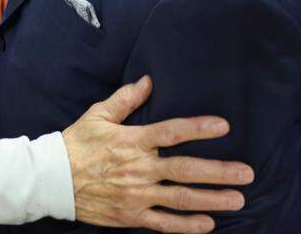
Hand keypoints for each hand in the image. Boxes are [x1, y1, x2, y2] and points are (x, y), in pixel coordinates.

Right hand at [62, 76, 252, 231]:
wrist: (52, 178)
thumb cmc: (76, 143)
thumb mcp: (98, 115)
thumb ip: (126, 98)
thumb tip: (149, 80)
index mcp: (132, 140)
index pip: (172, 132)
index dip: (198, 128)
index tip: (223, 126)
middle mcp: (139, 168)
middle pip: (186, 170)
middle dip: (220, 172)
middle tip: (247, 173)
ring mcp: (136, 194)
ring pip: (181, 198)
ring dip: (212, 199)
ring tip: (238, 199)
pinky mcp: (131, 216)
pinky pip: (164, 223)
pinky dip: (187, 225)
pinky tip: (208, 224)